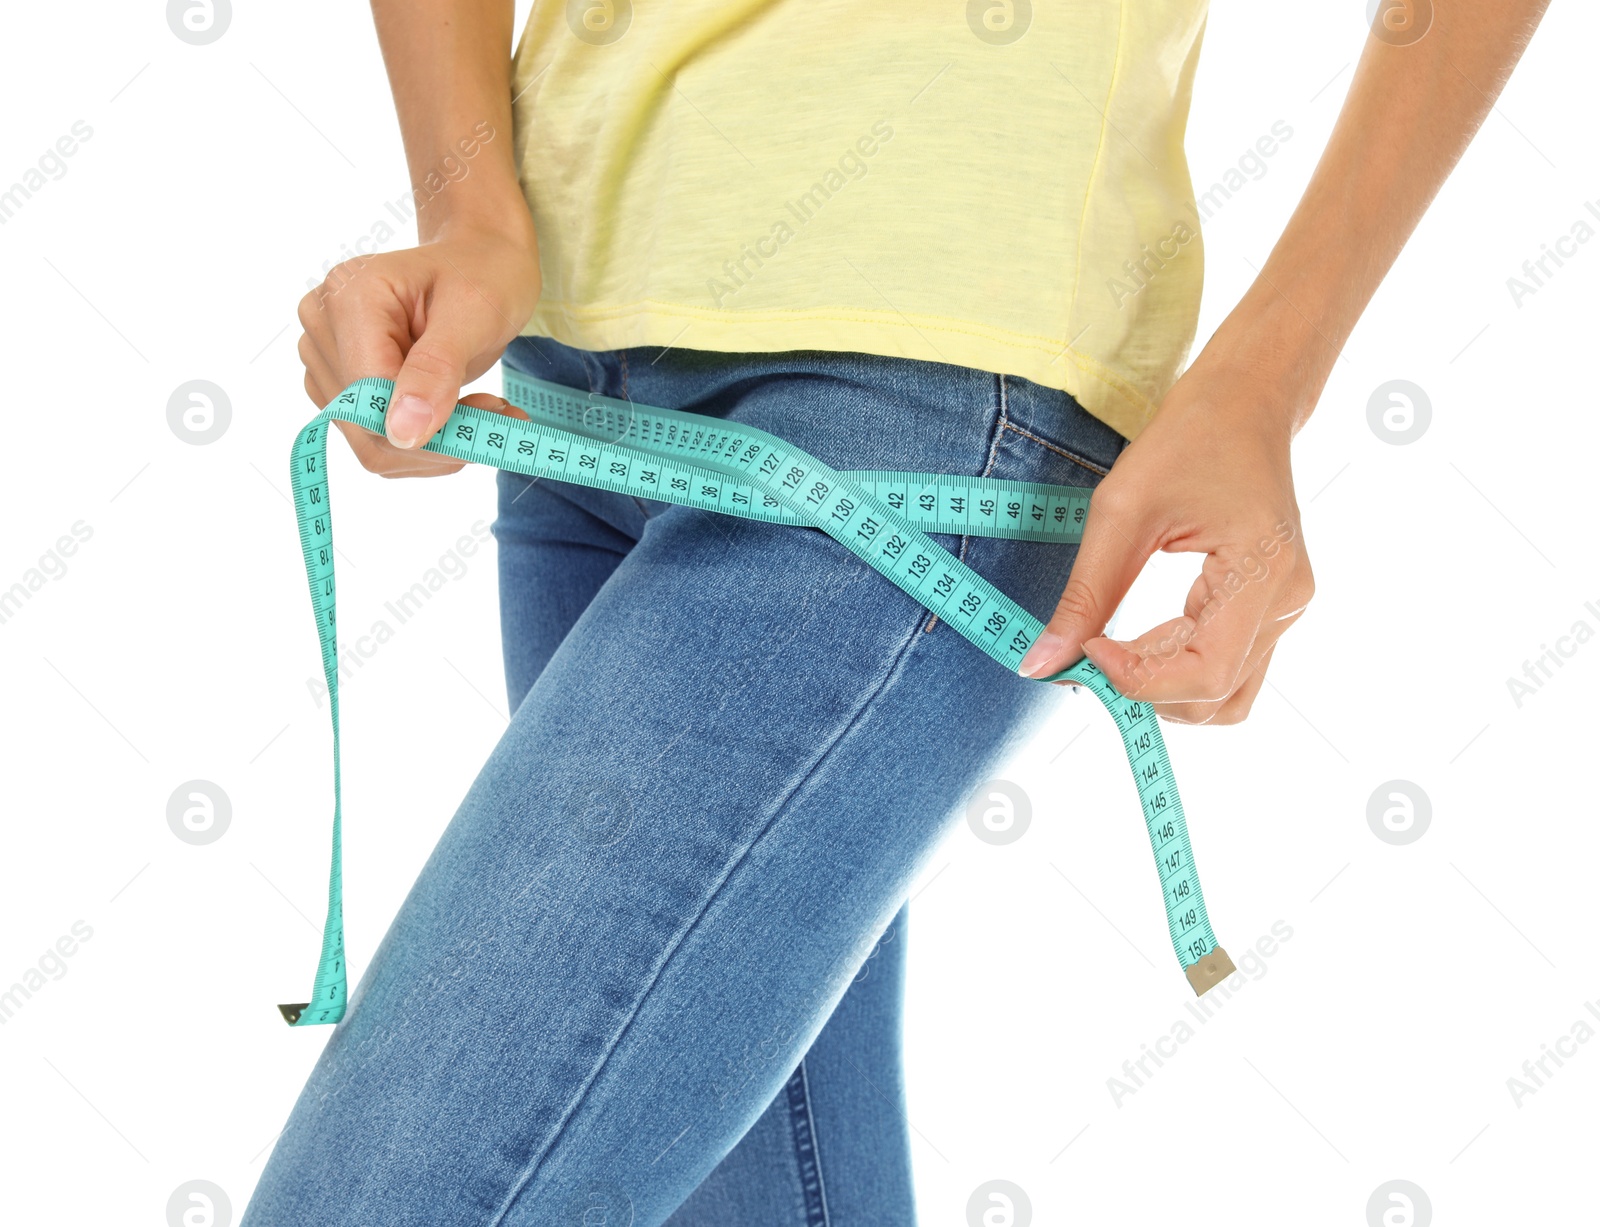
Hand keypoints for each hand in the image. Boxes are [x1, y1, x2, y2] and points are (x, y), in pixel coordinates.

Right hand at [296, 219, 541, 476]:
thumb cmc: (482, 274)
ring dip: (435, 444)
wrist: (478, 260)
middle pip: (366, 426)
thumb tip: (401, 433)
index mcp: (349, 299)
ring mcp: (325, 357)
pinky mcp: (339, 383)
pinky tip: (458, 412)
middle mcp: (323, 327)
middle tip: (497, 419)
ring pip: (371, 443)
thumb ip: (436, 369)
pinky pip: (376, 439)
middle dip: (436, 438)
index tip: (492, 419)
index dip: (428, 427)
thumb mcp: (475, 312)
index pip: (369, 397)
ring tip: (483, 410)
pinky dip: (425, 441)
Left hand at [1016, 343, 1314, 723]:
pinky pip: (1225, 664)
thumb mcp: (1121, 511)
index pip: (1206, 673)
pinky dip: (1175, 664)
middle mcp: (1287, 601)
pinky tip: (1138, 635)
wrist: (1242, 403)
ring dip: (1161, 683)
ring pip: (1223, 692)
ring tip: (1114, 643)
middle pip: (1215, 695)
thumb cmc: (1188, 440)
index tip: (1089, 649)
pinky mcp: (1270, 609)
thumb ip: (1084, 595)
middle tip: (1089, 649)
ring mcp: (1285, 609)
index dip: (1139, 680)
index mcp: (1263, 572)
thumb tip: (1041, 665)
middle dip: (1145, 687)